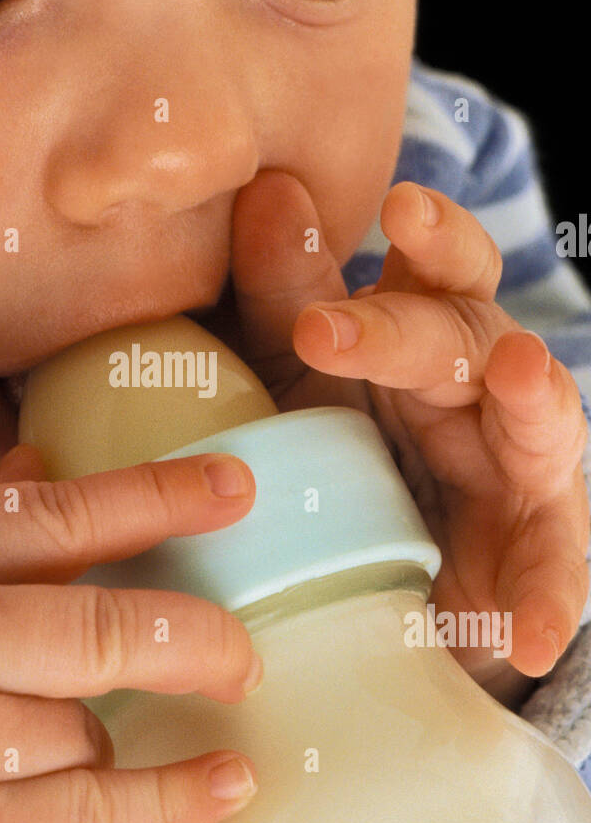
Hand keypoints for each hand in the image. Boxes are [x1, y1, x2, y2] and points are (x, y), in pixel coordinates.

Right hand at [0, 446, 259, 822]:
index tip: (236, 487)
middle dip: (193, 638)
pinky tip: (228, 783)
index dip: (158, 496)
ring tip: (105, 744)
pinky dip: (170, 800)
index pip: (57, 516)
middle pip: (103, 628)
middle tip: (240, 651)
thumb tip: (37, 467)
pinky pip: (89, 817)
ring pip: (87, 729)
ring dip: (109, 737)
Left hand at [229, 171, 589, 686]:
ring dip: (532, 393)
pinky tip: (529, 631)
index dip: (429, 236)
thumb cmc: (354, 450)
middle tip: (331, 333)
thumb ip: (289, 295)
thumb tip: (269, 191)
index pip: (441, 266)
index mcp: (431, 328)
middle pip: (468, 334)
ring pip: (542, 416)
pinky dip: (547, 601)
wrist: (393, 580)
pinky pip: (554, 573)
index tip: (397, 210)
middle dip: (410, 327)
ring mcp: (524, 463)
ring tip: (519, 373)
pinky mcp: (540, 549)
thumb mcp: (312, 381)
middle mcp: (486, 383)